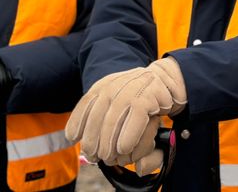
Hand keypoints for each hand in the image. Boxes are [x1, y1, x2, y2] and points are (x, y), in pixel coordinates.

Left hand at [65, 57, 185, 162]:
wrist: (166, 79)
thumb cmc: (137, 96)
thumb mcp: (115, 100)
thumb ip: (97, 116)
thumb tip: (71, 136)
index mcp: (105, 84)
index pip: (86, 102)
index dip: (77, 121)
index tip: (72, 138)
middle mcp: (116, 85)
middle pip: (98, 114)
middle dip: (92, 138)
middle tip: (93, 156)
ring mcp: (132, 90)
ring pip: (114, 119)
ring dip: (108, 141)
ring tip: (107, 157)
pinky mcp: (148, 98)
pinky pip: (135, 118)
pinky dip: (128, 135)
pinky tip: (124, 148)